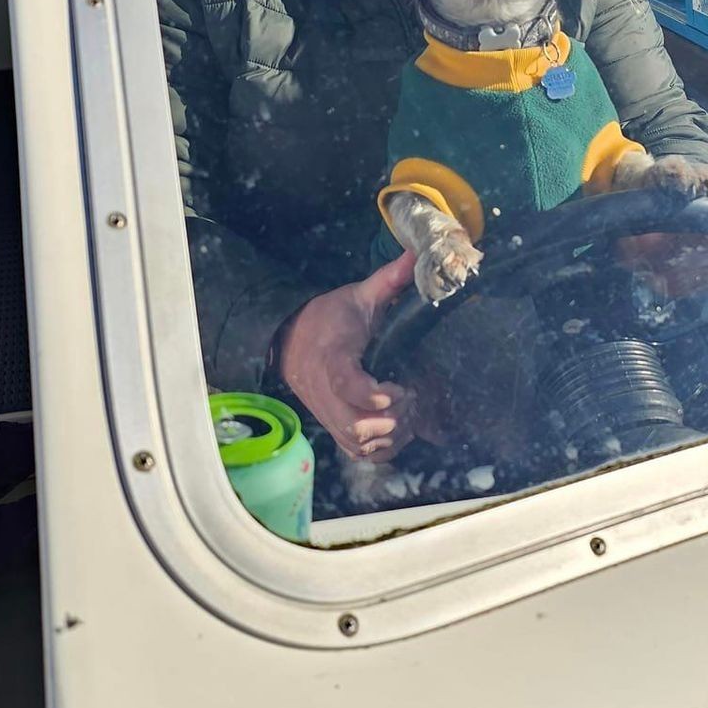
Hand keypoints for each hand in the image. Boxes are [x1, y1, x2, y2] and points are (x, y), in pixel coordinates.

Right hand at [275, 253, 416, 459]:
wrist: (290, 340)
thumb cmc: (330, 318)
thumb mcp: (358, 295)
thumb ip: (389, 280)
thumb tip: (416, 254)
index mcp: (333, 358)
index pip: (346, 385)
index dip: (374, 395)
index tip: (397, 386)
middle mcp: (326, 393)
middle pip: (357, 425)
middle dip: (392, 417)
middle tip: (410, 397)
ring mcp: (329, 414)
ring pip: (359, 443)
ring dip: (391, 434)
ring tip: (407, 412)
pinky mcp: (334, 427)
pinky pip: (358, 453)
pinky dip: (383, 450)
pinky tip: (398, 428)